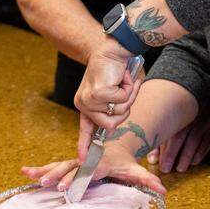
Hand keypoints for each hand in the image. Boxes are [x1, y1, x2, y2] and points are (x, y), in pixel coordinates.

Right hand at [21, 142, 165, 195]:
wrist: (113, 147)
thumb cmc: (124, 162)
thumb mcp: (136, 169)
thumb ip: (148, 180)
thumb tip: (163, 189)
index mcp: (99, 162)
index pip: (88, 171)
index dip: (79, 178)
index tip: (69, 186)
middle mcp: (84, 160)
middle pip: (71, 168)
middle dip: (60, 176)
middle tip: (50, 184)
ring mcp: (75, 161)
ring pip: (58, 165)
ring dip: (45, 171)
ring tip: (30, 176)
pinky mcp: (68, 164)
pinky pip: (52, 166)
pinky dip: (39, 169)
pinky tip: (25, 172)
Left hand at [74, 37, 140, 157]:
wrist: (115, 48)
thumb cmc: (119, 69)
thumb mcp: (117, 94)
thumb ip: (115, 109)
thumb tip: (112, 128)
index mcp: (87, 104)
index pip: (85, 129)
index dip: (85, 145)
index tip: (82, 160)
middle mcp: (84, 103)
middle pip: (111, 126)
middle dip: (125, 109)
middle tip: (125, 89)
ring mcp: (88, 99)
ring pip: (118, 114)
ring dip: (127, 97)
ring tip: (122, 81)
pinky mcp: (97, 93)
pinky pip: (121, 102)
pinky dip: (127, 89)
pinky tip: (121, 77)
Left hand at [147, 104, 209, 172]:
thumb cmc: (186, 117)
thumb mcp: (173, 125)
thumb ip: (161, 142)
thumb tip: (152, 160)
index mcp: (176, 112)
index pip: (166, 130)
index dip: (160, 147)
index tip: (155, 161)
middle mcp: (190, 114)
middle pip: (179, 134)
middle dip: (171, 153)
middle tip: (165, 168)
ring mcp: (204, 119)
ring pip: (194, 139)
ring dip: (186, 156)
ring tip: (180, 168)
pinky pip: (207, 141)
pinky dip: (200, 152)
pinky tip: (194, 162)